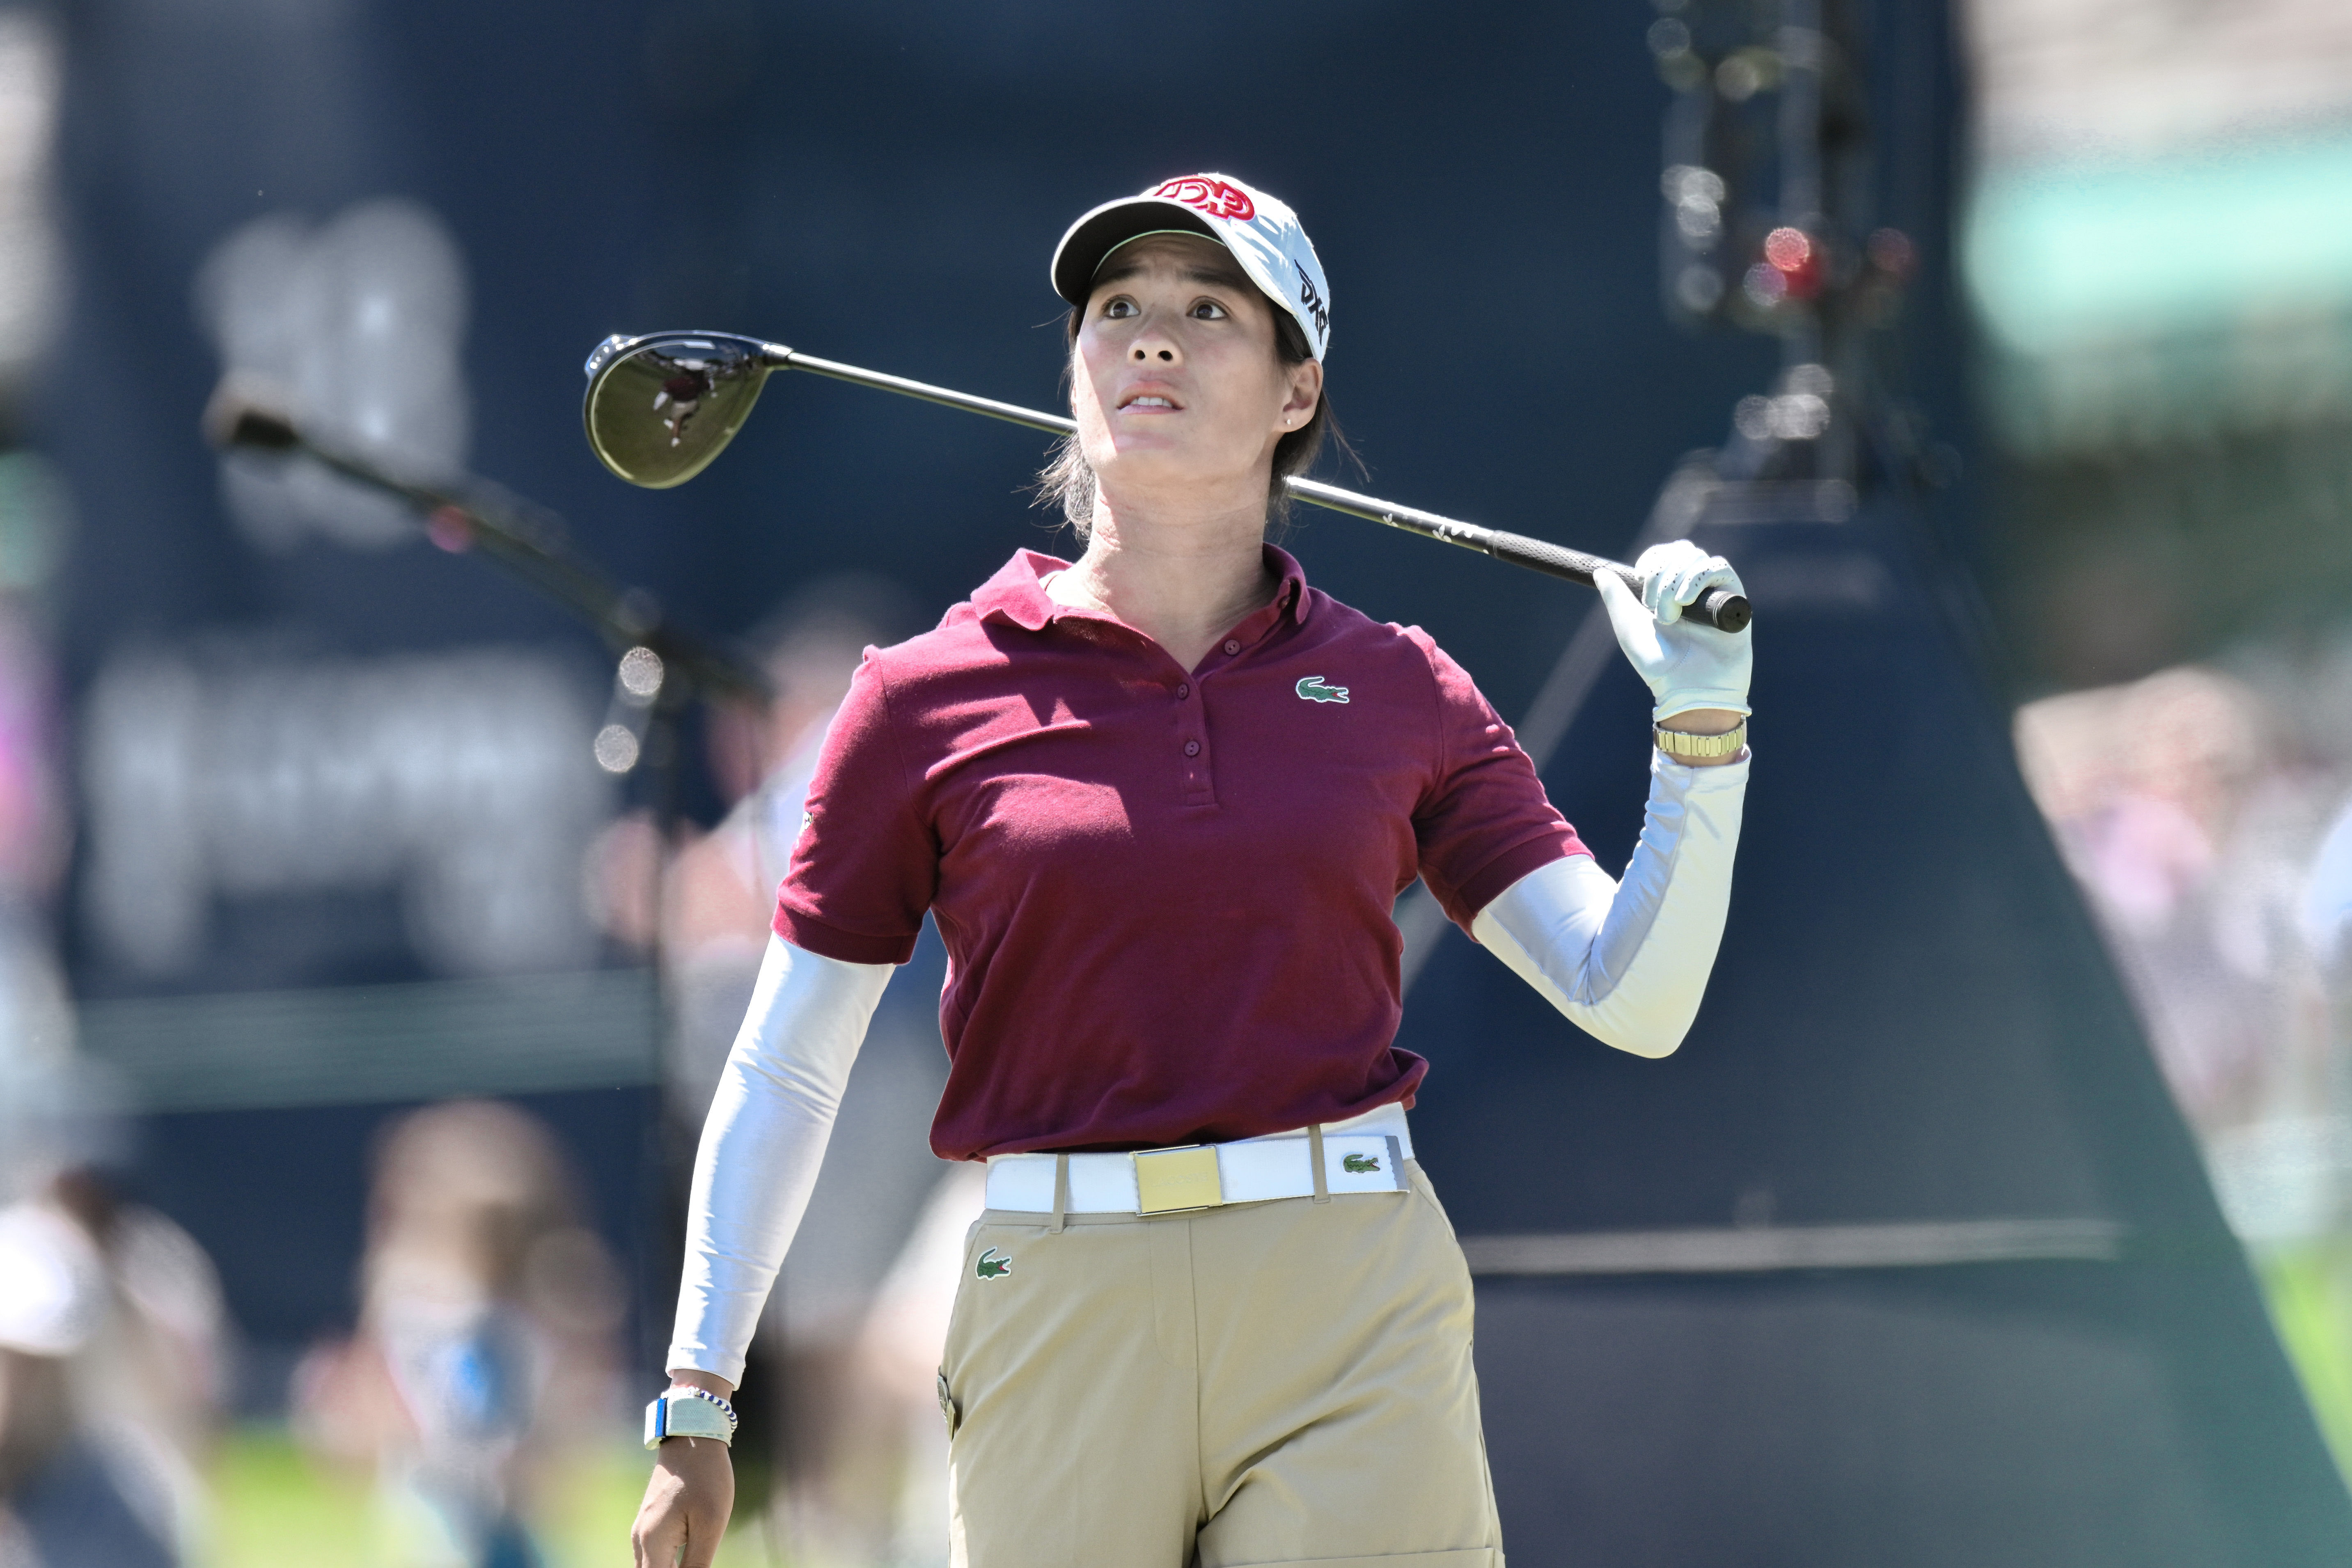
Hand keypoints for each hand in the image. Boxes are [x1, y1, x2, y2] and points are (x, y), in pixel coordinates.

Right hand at [632, 1375, 736, 1567]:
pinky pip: (653, 1558)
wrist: (691, 1434)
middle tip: (695, 1564)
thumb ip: (697, 1564)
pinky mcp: (650, 1523)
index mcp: (652, 1544)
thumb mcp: (710, 1523)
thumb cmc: (705, 1477)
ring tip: (691, 1563)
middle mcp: (640, 1540)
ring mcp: (642, 1531)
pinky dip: (665, 1567)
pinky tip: (683, 1565)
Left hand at [1595, 540, 1751, 721]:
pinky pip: (1719, 567)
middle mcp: (1693, 588)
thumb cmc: (1658, 664)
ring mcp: (1714, 592)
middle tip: (1653, 608)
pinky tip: (1686, 602)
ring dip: (1674, 582)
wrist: (1688, 688)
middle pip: (1679, 550)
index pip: (1663, 555)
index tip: (1639, 578)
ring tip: (1671, 616)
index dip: (1651, 559)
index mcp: (1668, 591)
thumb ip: (1615, 597)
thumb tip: (1600, 572)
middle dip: (1659, 574)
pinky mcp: (1734, 598)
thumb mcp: (1629, 627)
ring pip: (1695, 557)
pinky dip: (1697, 578)